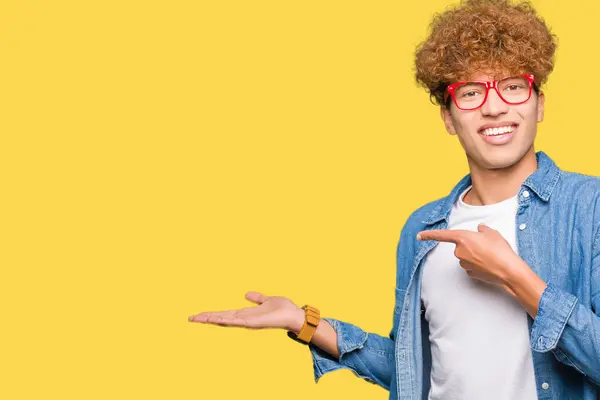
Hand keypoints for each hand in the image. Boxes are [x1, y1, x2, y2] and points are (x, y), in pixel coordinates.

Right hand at [188, 291, 305, 332]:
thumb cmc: (283, 308)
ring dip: (211, 319)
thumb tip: (246, 294)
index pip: (225, 313)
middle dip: (206, 318)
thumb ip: (257, 298)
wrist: (294, 315)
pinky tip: (216, 319)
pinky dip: (226, 320)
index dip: (212, 314)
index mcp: (246, 313)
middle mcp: (245, 319)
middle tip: (190, 318)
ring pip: (225, 320)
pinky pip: (237, 321)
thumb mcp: (267, 299)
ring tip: (197, 318)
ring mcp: (248, 322)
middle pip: (221, 318)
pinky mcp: (254, 323)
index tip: (198, 314)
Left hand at [417, 223, 526, 295]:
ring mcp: (463, 263)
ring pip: (466, 256)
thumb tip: (479, 229)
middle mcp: (459, 251)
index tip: (419, 235)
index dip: (429, 235)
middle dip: (471, 245)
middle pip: (461, 245)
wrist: (509, 270)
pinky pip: (470, 265)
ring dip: (475, 255)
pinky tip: (489, 264)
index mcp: (462, 238)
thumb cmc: (500, 250)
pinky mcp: (469, 273)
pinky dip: (478, 264)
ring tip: (490, 255)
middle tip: (487, 246)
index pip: (442, 235)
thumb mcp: (492, 233)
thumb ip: (482, 229)